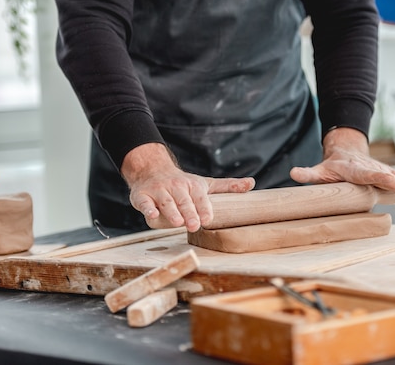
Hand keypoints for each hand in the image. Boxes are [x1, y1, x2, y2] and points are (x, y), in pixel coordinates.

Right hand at [121, 143, 254, 231]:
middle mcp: (176, 187)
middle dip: (189, 213)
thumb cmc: (183, 184)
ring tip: (177, 223)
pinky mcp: (142, 196)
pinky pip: (144, 203)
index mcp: (193, 186)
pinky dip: (147, 208)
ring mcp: (158, 191)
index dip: (204, 208)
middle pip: (183, 201)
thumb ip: (227, 186)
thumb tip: (252, 183)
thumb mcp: (206, 184)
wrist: (152, 170)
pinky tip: (152, 215)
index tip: (208, 219)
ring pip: (166, 202)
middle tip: (195, 225)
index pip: (200, 198)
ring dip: (171, 212)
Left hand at [290, 127, 394, 201]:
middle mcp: (371, 169)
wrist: (344, 150)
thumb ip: (308, 173)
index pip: (371, 175)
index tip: (393, 183)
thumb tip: (293, 173)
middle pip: (388, 177)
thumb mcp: (319, 170)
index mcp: (357, 170)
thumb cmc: (331, 165)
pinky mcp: (384, 173)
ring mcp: (379, 170)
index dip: (383, 179)